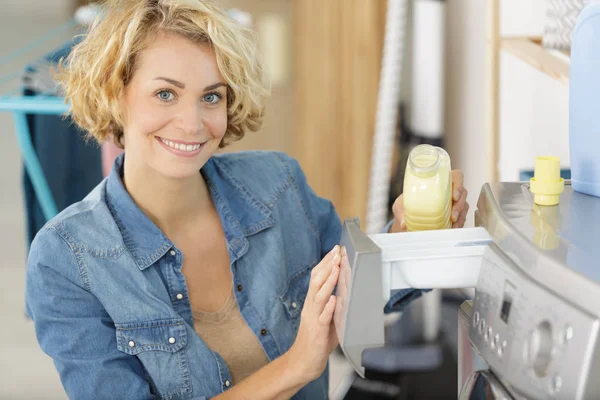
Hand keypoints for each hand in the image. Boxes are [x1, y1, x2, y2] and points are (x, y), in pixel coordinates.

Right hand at [287, 245, 340, 382]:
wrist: (302, 362)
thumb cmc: (316, 341)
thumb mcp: (325, 318)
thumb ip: (333, 305)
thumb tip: (345, 290)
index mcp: (312, 302)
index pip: (316, 278)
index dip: (325, 263)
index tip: (334, 251)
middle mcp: (310, 307)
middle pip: (316, 281)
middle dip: (327, 266)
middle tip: (336, 252)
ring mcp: (313, 318)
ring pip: (319, 295)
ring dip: (328, 281)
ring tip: (336, 268)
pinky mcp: (317, 331)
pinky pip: (323, 317)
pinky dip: (328, 307)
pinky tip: (333, 299)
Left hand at [390, 170, 468, 231]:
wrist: (408, 216)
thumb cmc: (408, 204)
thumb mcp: (401, 205)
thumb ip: (401, 212)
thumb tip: (403, 224)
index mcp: (439, 181)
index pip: (456, 176)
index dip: (458, 183)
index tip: (454, 195)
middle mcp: (449, 190)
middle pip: (463, 193)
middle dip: (459, 205)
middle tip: (452, 215)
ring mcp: (454, 203)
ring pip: (464, 207)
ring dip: (460, 216)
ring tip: (453, 225)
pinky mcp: (455, 215)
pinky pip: (462, 218)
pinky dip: (459, 224)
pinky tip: (453, 229)